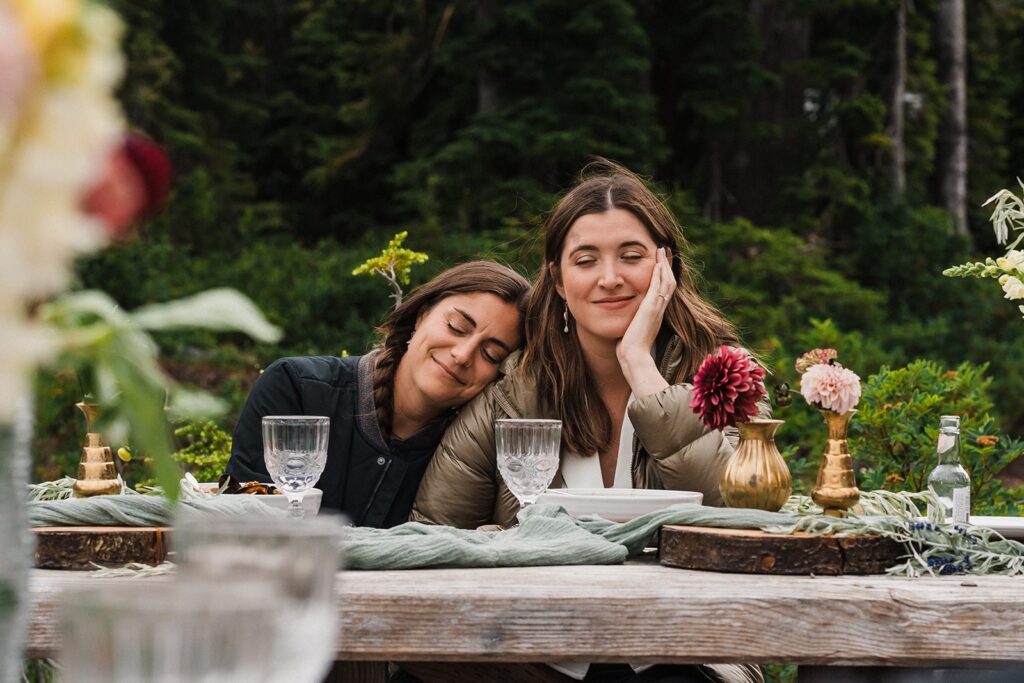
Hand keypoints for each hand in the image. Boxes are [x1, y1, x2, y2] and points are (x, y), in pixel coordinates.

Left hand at [616, 247, 675, 396]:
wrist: (634, 357)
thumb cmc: (631, 349)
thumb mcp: (632, 332)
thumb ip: (632, 324)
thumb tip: (625, 325)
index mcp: (655, 314)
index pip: (663, 291)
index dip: (663, 276)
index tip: (661, 264)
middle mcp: (659, 310)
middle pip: (669, 283)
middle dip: (666, 266)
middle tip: (664, 252)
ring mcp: (656, 308)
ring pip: (666, 282)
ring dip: (664, 265)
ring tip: (661, 251)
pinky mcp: (651, 308)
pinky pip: (658, 286)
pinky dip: (659, 273)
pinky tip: (657, 262)